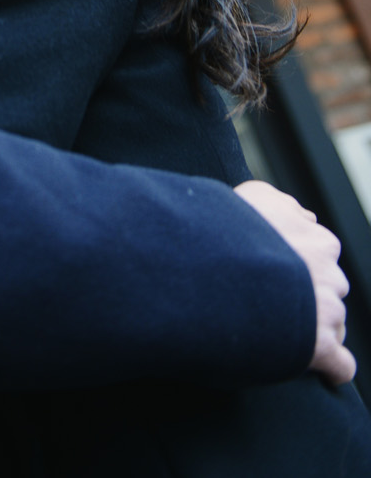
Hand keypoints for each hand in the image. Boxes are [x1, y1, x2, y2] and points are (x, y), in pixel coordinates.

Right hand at [234, 179, 355, 384]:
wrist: (224, 263)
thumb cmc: (233, 227)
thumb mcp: (257, 195)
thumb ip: (285, 205)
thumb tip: (302, 216)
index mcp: (320, 241)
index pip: (320, 257)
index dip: (298, 266)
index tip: (276, 271)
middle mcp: (330, 275)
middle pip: (328, 290)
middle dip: (309, 296)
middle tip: (273, 299)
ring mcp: (328, 310)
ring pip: (332, 324)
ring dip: (314, 328)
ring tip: (280, 330)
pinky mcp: (321, 346)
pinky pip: (339, 364)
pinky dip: (331, 367)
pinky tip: (318, 368)